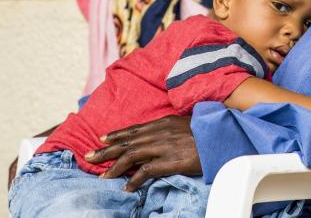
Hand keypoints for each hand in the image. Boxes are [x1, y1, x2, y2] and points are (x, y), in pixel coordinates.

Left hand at [84, 115, 200, 191]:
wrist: (221, 136)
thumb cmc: (206, 130)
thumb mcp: (185, 123)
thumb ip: (169, 128)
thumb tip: (158, 133)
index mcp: (162, 123)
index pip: (134, 129)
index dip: (116, 134)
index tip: (102, 139)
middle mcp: (159, 133)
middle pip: (127, 142)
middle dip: (106, 150)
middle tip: (89, 156)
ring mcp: (163, 147)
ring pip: (131, 155)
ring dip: (114, 167)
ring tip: (103, 176)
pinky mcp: (170, 161)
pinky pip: (146, 171)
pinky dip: (134, 180)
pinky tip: (126, 187)